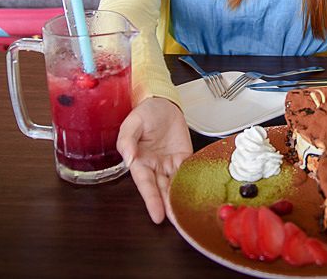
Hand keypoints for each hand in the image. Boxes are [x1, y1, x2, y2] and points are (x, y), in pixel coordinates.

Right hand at [116, 97, 192, 223]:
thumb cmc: (145, 113)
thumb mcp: (132, 122)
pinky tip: (198, 194)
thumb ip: (127, 139)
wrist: (162, 102)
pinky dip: (192, 183)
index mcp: (139, 161)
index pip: (146, 185)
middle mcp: (154, 167)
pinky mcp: (183, 158)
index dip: (152, 201)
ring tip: (187, 216)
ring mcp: (169, 164)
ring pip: (175, 186)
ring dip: (180, 200)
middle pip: (161, 190)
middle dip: (168, 207)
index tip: (157, 216)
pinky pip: (188, 172)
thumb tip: (128, 157)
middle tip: (177, 223)